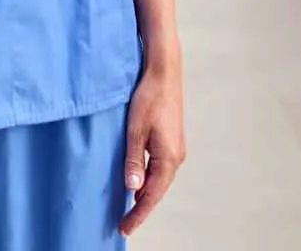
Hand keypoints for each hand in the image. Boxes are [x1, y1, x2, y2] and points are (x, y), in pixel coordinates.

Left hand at [121, 62, 184, 235]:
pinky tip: (138, 183)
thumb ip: (133, 161)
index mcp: (168, 157)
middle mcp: (176, 157)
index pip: (151, 196)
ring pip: (159, 180)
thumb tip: (133, 189)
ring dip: (145, 195)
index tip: (125, 229)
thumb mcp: (135, 130)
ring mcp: (176, 149)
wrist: (164, 71)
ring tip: (129, 209)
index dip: (138, 214)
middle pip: (157, 191)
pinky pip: (160, 168)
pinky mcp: (171, 141)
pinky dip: (149, 180)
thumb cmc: (148, 97)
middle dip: (141, 208)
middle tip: (123, 224)